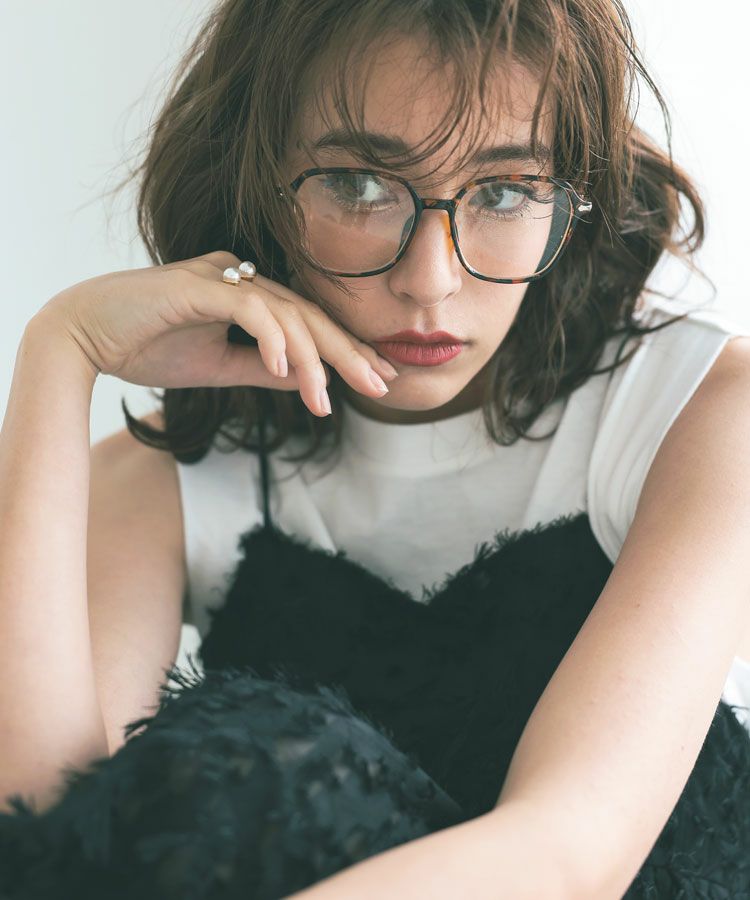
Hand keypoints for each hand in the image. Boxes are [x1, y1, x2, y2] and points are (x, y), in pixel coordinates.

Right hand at [34, 250, 397, 416]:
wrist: (83, 336)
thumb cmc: (146, 346)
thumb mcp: (218, 366)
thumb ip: (261, 368)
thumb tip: (304, 379)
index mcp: (247, 295)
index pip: (308, 322)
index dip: (345, 349)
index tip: (378, 377)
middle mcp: (240, 278)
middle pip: (309, 315)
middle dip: (348, 352)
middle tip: (383, 384)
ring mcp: (219, 276)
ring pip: (285, 314)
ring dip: (310, 359)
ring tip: (326, 401)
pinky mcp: (196, 284)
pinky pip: (247, 309)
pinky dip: (270, 338)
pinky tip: (286, 369)